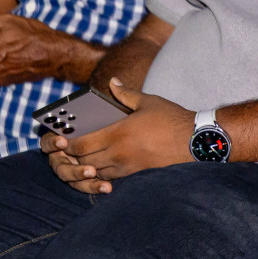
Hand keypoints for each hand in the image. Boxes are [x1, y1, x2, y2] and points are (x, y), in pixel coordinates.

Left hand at [43, 78, 194, 191]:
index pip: (81, 145)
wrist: (195, 141)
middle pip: (84, 161)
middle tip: (66, 152)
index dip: (68, 145)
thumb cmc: (172, 119)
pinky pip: (111, 177)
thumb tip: (112, 81)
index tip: (62, 142)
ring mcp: (127, 166)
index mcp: (118, 133)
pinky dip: (101, 174)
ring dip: (86, 167)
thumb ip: (126, 94)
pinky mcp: (136, 174)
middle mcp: (118, 153)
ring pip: (96, 172)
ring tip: (80, 160)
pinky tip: (100, 168)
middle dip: (73, 158)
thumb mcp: (148, 102)